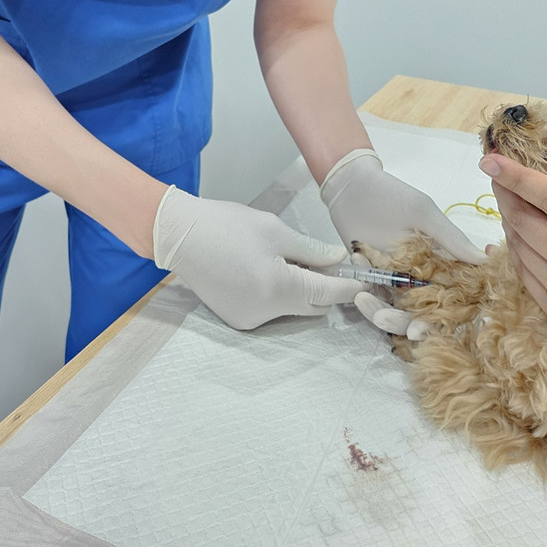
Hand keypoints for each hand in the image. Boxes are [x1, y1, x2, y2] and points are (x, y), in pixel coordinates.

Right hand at [153, 186, 360, 329]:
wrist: (179, 236)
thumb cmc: (226, 225)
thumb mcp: (274, 229)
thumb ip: (310, 249)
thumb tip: (338, 259)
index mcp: (278, 286)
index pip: (327, 293)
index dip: (349, 286)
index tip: (367, 280)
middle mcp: (265, 312)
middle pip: (313, 306)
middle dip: (325, 287)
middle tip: (327, 262)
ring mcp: (250, 320)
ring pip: (293, 309)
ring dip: (300, 290)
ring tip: (286, 260)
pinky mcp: (237, 320)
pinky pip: (272, 311)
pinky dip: (279, 295)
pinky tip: (265, 271)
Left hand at [321, 149, 483, 338]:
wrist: (350, 186)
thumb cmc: (392, 194)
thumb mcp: (423, 212)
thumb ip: (450, 238)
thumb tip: (485, 260)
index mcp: (441, 261)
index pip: (451, 296)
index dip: (444, 317)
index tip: (425, 329)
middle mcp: (421, 274)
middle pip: (421, 311)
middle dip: (408, 322)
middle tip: (394, 325)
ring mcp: (395, 277)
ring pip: (395, 309)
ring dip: (382, 313)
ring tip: (365, 300)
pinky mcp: (371, 276)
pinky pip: (372, 296)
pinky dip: (364, 294)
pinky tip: (357, 272)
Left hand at [480, 153, 546, 394]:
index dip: (519, 177)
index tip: (492, 160)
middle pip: (527, 222)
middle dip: (505, 193)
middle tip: (496, 174)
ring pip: (521, 247)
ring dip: (508, 219)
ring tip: (506, 200)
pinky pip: (525, 274)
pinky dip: (516, 250)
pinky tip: (516, 236)